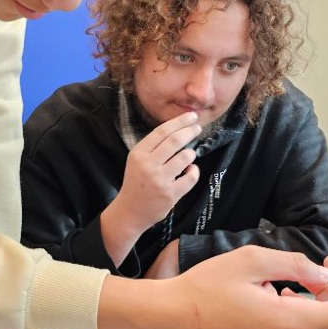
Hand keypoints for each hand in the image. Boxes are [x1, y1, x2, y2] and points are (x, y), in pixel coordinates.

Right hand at [98, 246, 327, 328]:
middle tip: (326, 263)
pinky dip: (308, 309)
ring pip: (327, 325)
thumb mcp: (254, 259)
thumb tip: (321, 277)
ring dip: (326, 299)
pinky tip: (282, 293)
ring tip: (296, 276)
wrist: (176, 317)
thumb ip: (297, 264)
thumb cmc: (207, 288)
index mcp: (291, 321)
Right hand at [101, 112, 200, 265]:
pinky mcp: (170, 194)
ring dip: (190, 154)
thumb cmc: (136, 182)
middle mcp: (148, 165)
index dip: (179, 121)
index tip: (192, 117)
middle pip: (175, 141)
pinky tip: (190, 171)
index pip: (162, 131)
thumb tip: (179, 130)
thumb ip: (154, 147)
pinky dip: (194, 171)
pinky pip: (191, 177)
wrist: (130, 211)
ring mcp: (160, 180)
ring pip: (185, 157)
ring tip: (188, 156)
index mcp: (138, 153)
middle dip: (190, 131)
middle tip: (197, 128)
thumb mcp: (137, 160)